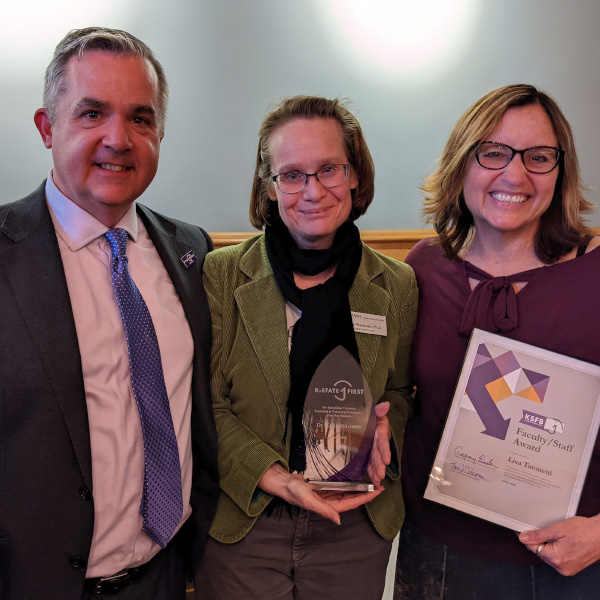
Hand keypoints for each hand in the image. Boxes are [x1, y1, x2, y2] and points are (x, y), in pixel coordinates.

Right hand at [259, 464, 384, 524]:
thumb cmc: (293, 491)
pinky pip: (340, 488)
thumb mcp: (307, 499)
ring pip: (348, 493)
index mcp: (328, 506)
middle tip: (381, 485)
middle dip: (367, 493)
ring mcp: (327, 496)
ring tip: (372, 483)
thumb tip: (338, 520)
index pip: (352, 503)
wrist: (283, 482)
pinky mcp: (324, 489)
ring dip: (360, 489)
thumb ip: (322, 509)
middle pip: (353, 498)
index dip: (365, 497)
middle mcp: (330, 502)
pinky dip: (349, 485)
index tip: (378, 491)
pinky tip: (355, 481)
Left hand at [367, 401, 391, 485]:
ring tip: (378, 481)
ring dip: (377, 470)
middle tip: (381, 475)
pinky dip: (371, 471)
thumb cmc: (370, 415)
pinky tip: (373, 481)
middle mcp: (377, 441)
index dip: (384, 451)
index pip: (382, 441)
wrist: (364, 417)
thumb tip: (386, 405)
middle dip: (380, 465)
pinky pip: (369, 462)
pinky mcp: (367, 452)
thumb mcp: (373, 411)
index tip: (387, 460)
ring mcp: (373, 448)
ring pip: (375, 460)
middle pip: (379, 454)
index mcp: (379, 431)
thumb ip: (378, 410)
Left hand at [519, 514, 599, 575]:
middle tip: (549, 531)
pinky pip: (558, 559)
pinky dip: (557, 551)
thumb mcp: (557, 529)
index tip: (525, 532)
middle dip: (541, 542)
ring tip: (560, 537)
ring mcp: (568, 569)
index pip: (533, 548)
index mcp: (556, 558)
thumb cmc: (584, 530)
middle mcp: (562, 567)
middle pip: (540, 553)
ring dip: (549, 546)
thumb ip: (538, 535)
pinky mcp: (573, 568)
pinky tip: (564, 543)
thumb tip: (524, 537)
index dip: (529, 538)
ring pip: (549, 556)